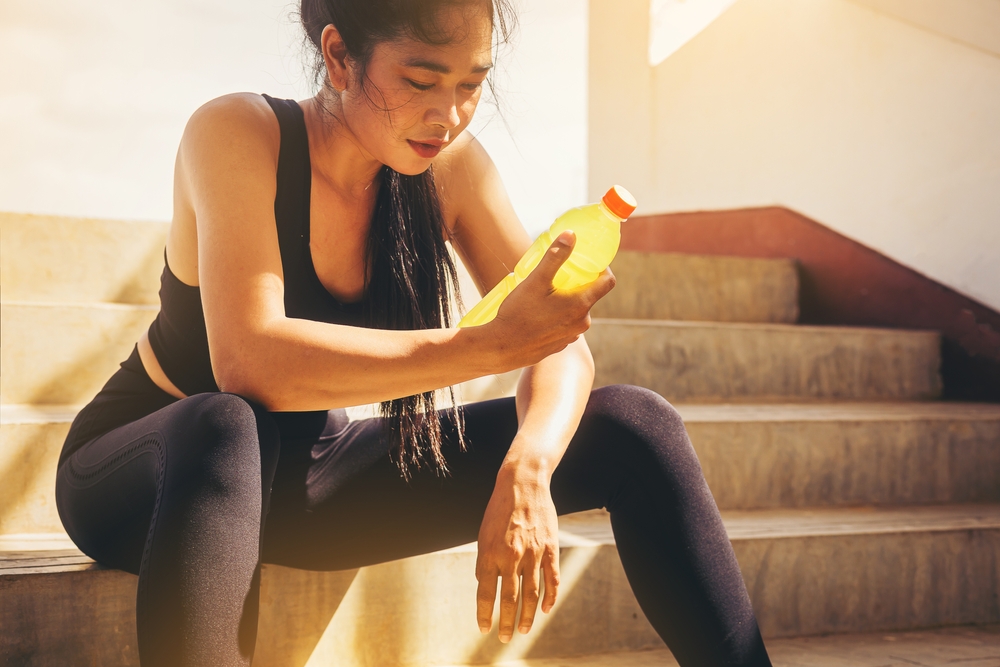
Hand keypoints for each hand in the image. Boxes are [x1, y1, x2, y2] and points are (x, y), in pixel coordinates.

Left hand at [476, 463, 559, 641]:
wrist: (522, 483)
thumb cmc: (499, 509)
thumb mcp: (484, 534)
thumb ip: (486, 561)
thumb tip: (487, 586)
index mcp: (489, 553)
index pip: (485, 592)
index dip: (484, 614)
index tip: (484, 628)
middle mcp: (510, 556)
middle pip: (508, 599)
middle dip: (506, 622)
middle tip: (505, 638)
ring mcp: (532, 553)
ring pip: (530, 593)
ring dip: (526, 616)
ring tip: (523, 630)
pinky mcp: (550, 548)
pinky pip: (551, 579)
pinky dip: (549, 597)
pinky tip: (544, 610)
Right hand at [485, 231, 615, 372]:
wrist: (501, 348)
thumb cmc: (518, 314)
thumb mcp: (536, 281)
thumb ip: (555, 257)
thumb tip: (571, 235)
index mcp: (581, 305)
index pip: (607, 283)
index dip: (603, 268)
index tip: (590, 262)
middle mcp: (581, 323)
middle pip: (589, 296)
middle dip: (577, 284)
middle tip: (558, 276)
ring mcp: (571, 336)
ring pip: (575, 311)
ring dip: (566, 302)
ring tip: (544, 295)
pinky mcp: (559, 346)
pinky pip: (565, 326)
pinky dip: (557, 317)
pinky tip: (538, 315)